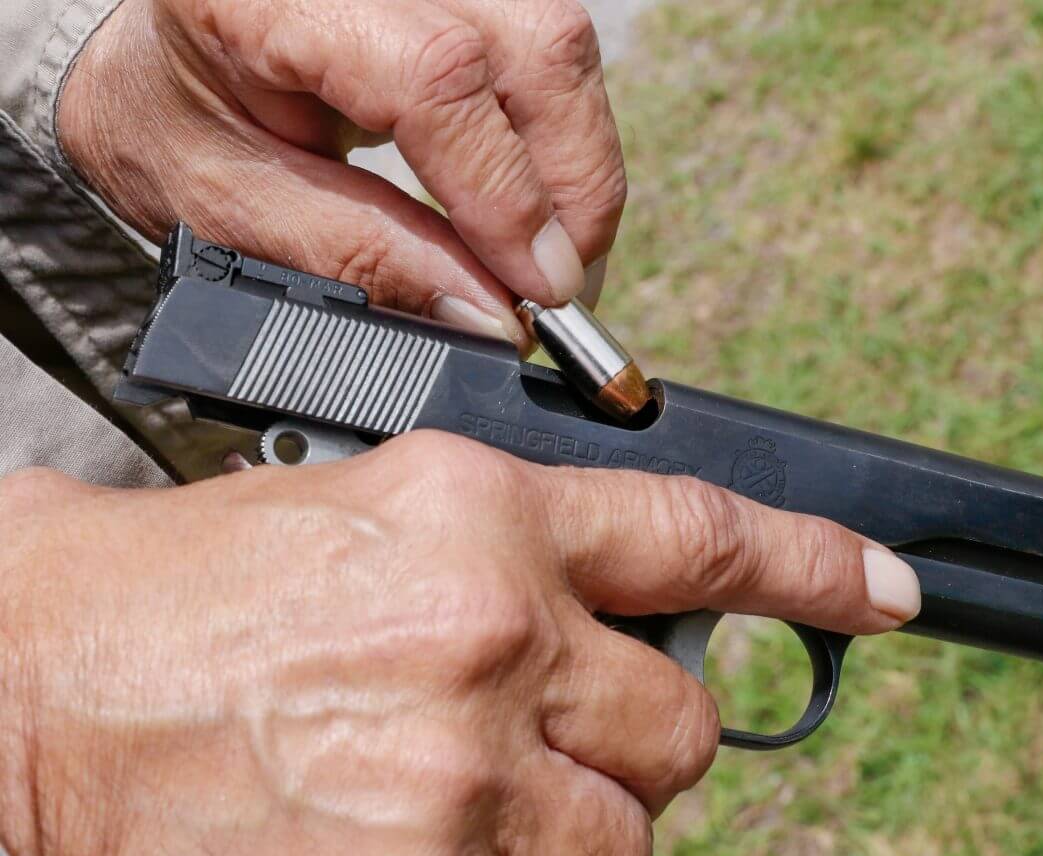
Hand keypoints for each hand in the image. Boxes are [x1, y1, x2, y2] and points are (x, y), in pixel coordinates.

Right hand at [0, 433, 918, 855]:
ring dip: (558, 841)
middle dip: (628, 746)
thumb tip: (658, 629)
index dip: (816, 566)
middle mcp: (484, 645)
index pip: (701, 536)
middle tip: (528, 740)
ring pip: (620, 851)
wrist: (44, 679)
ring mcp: (449, 793)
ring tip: (438, 806)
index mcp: (485, 523)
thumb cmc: (208, 598)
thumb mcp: (383, 518)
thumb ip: (535, 564)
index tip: (886, 589)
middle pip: (678, 734)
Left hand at [57, 0, 628, 350]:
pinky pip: (551, 56)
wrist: (157, 61)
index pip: (436, 76)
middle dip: (573, 187)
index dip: (503, 194)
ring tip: (542, 258)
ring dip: (577, 170)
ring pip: (563, 49)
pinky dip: (558, 145)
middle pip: (537, 45)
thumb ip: (358, 256)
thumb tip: (490, 316)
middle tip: (553, 292)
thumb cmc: (173, 122)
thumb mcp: (231, 206)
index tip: (533, 294)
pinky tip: (530, 205)